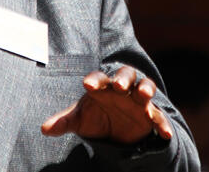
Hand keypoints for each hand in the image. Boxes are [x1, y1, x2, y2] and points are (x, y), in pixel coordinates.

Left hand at [41, 67, 172, 143]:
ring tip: (144, 94)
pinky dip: (162, 123)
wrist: (115, 131)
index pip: (98, 79)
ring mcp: (138, 100)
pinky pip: (158, 116)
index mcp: (103, 86)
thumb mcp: (79, 120)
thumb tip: (44, 129)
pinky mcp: (149, 115)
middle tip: (119, 86)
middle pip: (126, 75)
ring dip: (145, 88)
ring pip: (145, 87)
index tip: (87, 85)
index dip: (94, 81)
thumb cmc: (94, 117)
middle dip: (123, 79)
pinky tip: (164, 133)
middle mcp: (122, 89)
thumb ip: (64, 122)